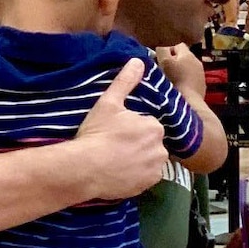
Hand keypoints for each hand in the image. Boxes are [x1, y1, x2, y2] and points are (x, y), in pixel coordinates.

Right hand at [72, 61, 167, 200]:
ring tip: (117, 160)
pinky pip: (145, 178)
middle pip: (151, 143)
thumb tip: (138, 61)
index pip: (148, 124)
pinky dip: (136, 175)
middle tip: (116, 145)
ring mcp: (155, 170)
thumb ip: (125, 81)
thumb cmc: (97, 132)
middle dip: (138, 144)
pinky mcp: (147, 186)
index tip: (117, 131)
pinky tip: (121, 173)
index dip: (132, 127)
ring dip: (139, 160)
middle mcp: (161, 149)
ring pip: (150, 161)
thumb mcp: (109, 102)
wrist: (86, 168)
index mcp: (154, 127)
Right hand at [155, 42, 205, 102]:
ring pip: (187, 68)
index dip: (166, 49)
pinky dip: (184, 81)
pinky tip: (178, 88)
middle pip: (182, 57)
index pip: (177, 44)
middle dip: (172, 61)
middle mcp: (197, 62)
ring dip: (178, 72)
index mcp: (188, 54)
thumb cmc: (174, 82)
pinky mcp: (201, 86)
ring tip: (169, 79)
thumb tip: (160, 42)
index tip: (158, 58)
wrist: (189, 105)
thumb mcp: (164, 62)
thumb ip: (161, 49)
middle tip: (162, 69)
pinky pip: (190, 80)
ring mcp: (201, 75)